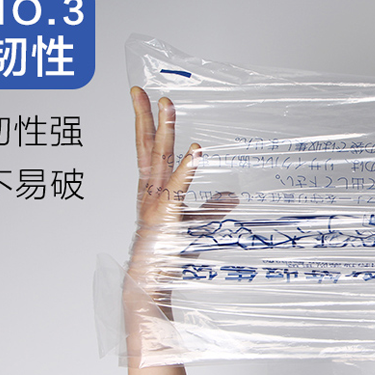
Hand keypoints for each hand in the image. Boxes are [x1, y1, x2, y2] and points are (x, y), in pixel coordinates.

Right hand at [124, 87, 236, 374]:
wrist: (150, 283)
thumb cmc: (167, 253)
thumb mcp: (194, 225)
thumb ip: (212, 208)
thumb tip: (233, 195)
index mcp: (149, 191)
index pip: (145, 150)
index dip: (144, 123)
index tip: (142, 98)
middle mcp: (147, 193)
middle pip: (144, 148)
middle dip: (144, 118)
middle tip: (142, 91)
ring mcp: (154, 204)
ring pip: (157, 160)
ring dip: (164, 132)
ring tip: (168, 106)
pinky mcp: (167, 217)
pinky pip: (177, 187)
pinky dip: (187, 168)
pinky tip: (197, 150)